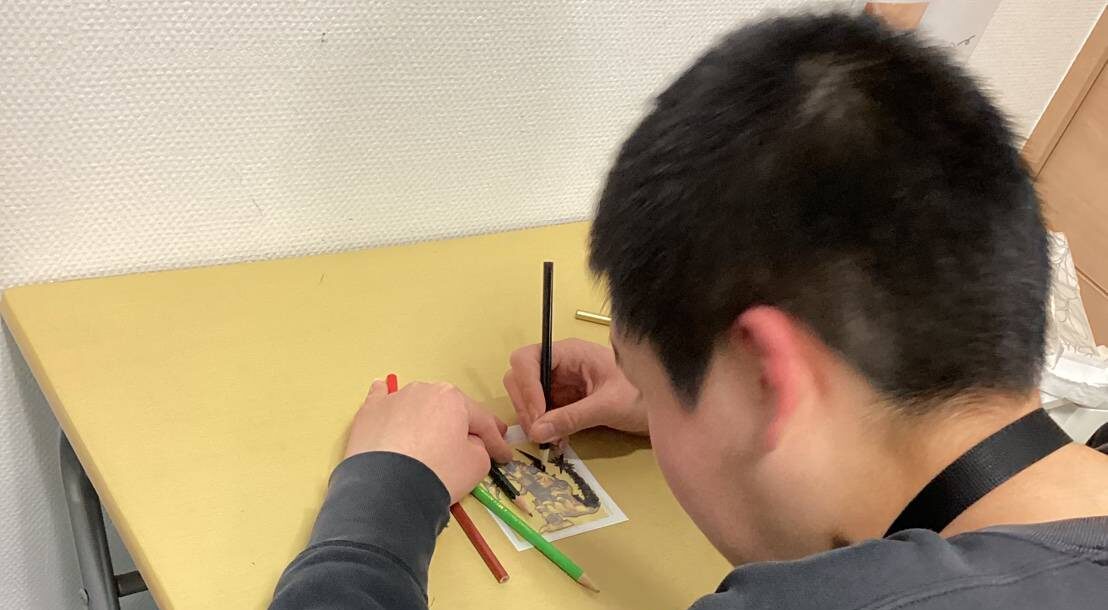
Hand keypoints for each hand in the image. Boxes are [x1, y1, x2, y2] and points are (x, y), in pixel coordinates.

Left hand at [345, 381, 513, 503]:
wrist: (387, 490)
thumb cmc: (438, 472)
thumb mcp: (477, 465)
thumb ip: (481, 447)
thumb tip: (469, 444)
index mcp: (454, 398)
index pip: (482, 421)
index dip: (496, 441)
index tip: (505, 456)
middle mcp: (424, 390)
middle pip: (449, 410)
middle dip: (461, 425)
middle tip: (474, 440)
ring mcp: (394, 399)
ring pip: (418, 405)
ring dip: (428, 416)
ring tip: (433, 432)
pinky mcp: (369, 412)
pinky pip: (381, 399)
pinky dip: (387, 401)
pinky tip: (385, 393)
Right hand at [503, 338, 645, 443]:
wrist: (663, 407)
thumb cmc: (641, 395)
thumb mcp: (609, 405)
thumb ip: (573, 417)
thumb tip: (537, 431)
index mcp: (570, 352)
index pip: (527, 358)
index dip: (525, 385)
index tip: (536, 415)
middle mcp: (560, 364)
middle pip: (519, 377)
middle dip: (525, 405)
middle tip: (540, 433)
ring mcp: (559, 382)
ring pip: (526, 396)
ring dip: (532, 419)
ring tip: (551, 440)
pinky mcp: (563, 400)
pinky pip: (540, 412)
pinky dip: (543, 427)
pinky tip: (558, 440)